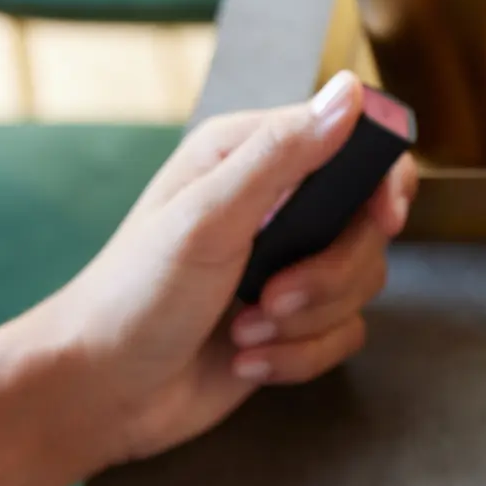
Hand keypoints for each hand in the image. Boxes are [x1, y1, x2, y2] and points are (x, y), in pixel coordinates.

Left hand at [18, 71, 416, 469]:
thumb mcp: (207, 218)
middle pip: (367, 228)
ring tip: (245, 332)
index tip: (384, 219)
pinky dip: (299, 356)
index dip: (383, 181)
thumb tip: (351, 93)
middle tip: (270, 297)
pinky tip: (247, 360)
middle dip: (327, 277)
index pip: (353, 146)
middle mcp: (275, 206)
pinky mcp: (293, 322)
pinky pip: (343, 334)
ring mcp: (287, 265)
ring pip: (361, 285)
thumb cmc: (134, 295)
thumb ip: (283, 154)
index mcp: (248, 159)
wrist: (100, 391)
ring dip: (306, 322)